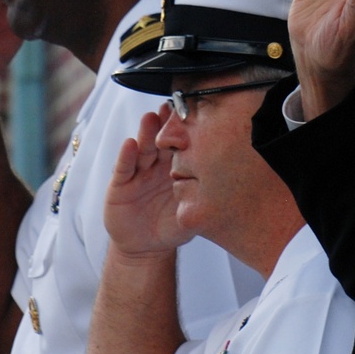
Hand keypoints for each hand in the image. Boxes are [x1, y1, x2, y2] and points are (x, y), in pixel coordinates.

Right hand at [104, 105, 192, 256]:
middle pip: (162, 140)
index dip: (186, 130)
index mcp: (178, 167)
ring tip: (151, 117)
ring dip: (146, 132)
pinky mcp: (120, 184)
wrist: (146, 246)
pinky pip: (123, 168)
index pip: (182, 144)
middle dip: (165, 123)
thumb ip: (206, 203)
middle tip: (171, 107)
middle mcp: (158, 165)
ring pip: (143, 148)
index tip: (194, 113)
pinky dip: (126, 156)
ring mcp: (139, 172)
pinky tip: (130, 144)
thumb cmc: (173, 226)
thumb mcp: (192, 213)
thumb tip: (234, 198)